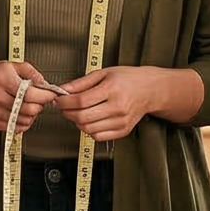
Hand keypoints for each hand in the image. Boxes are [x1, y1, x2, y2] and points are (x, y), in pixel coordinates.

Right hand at [0, 60, 58, 132]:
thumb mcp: (15, 65)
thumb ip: (32, 73)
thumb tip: (45, 86)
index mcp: (1, 78)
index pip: (28, 94)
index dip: (44, 96)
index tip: (51, 94)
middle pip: (27, 109)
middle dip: (40, 105)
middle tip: (40, 100)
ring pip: (23, 120)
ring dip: (32, 114)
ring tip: (29, 105)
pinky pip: (14, 127)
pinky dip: (23, 122)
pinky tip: (21, 113)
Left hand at [49, 67, 168, 142]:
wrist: (150, 90)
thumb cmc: (128, 79)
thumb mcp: (103, 73)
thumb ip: (81, 82)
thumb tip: (63, 89)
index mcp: (112, 90)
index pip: (81, 101)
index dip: (64, 102)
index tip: (59, 99)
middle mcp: (118, 107)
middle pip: (82, 117)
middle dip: (67, 113)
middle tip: (65, 106)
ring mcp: (121, 121)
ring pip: (88, 129)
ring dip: (77, 122)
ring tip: (78, 112)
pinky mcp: (123, 131)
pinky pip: (98, 136)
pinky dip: (89, 130)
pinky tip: (90, 120)